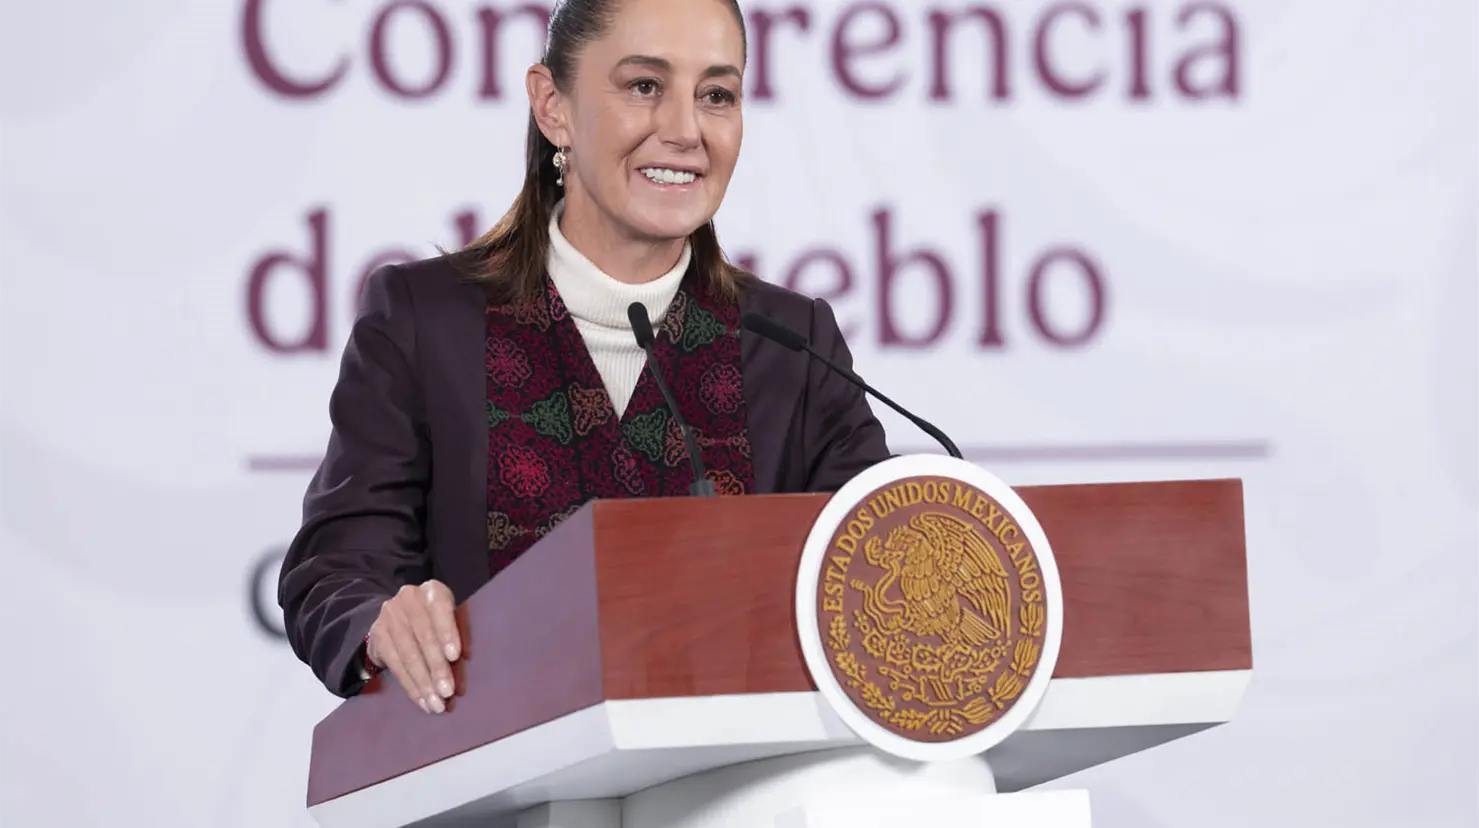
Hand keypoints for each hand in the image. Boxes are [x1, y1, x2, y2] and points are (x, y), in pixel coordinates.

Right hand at [367, 580, 461, 713]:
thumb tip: (468, 662)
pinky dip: (411, 687)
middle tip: (448, 691)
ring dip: (424, 683)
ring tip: (436, 704)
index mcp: (433, 590)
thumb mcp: (450, 618)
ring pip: (408, 654)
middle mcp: (408, 599)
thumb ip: (459, 634)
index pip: (440, 608)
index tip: (455, 656)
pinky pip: (395, 666)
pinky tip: (422, 701)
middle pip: (424, 636)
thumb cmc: (437, 621)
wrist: (398, 618)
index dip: (447, 632)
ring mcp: (390, 616)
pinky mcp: (378, 636)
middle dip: (436, 667)